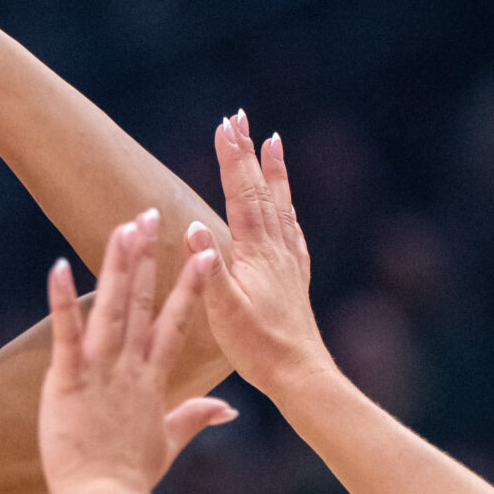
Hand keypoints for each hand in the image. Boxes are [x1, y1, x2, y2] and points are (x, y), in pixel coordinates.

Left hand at [41, 212, 234, 493]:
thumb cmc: (132, 478)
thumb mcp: (169, 443)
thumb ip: (196, 417)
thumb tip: (228, 409)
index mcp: (153, 378)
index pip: (177, 322)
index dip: (190, 285)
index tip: (203, 253)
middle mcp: (131, 367)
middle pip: (142, 302)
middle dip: (147, 257)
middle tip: (150, 214)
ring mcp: (101, 372)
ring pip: (112, 308)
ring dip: (117, 265)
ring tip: (123, 227)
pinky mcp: (69, 381)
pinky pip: (66, 334)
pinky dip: (62, 300)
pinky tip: (58, 266)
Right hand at [190, 114, 336, 396]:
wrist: (300, 375)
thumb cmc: (258, 347)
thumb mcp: (222, 310)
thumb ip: (207, 269)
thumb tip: (192, 226)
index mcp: (255, 252)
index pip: (242, 194)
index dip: (232, 158)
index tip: (224, 125)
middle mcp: (276, 250)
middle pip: (262, 190)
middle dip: (248, 153)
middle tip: (241, 118)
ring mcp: (289, 263)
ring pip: (281, 205)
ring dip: (274, 172)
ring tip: (273, 143)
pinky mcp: (295, 280)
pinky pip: (292, 232)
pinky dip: (287, 210)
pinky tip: (288, 211)